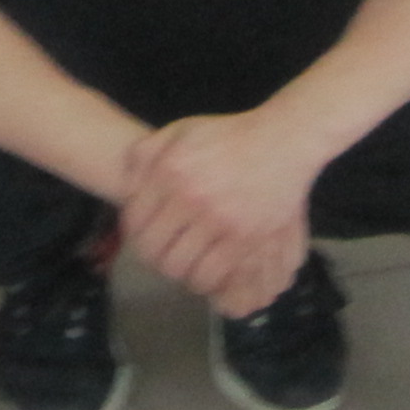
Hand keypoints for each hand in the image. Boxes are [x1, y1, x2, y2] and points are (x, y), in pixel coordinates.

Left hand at [118, 115, 315, 317]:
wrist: (282, 142)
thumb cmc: (230, 136)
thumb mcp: (183, 130)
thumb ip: (147, 152)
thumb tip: (127, 184)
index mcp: (171, 171)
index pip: (135, 222)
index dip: (135, 235)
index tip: (146, 236)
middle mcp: (190, 197)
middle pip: (154, 252)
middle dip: (155, 258)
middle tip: (165, 254)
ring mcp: (218, 221)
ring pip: (180, 269)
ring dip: (180, 271)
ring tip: (187, 263)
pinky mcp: (244, 240)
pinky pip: (212, 275)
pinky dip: (205, 279)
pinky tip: (208, 268)